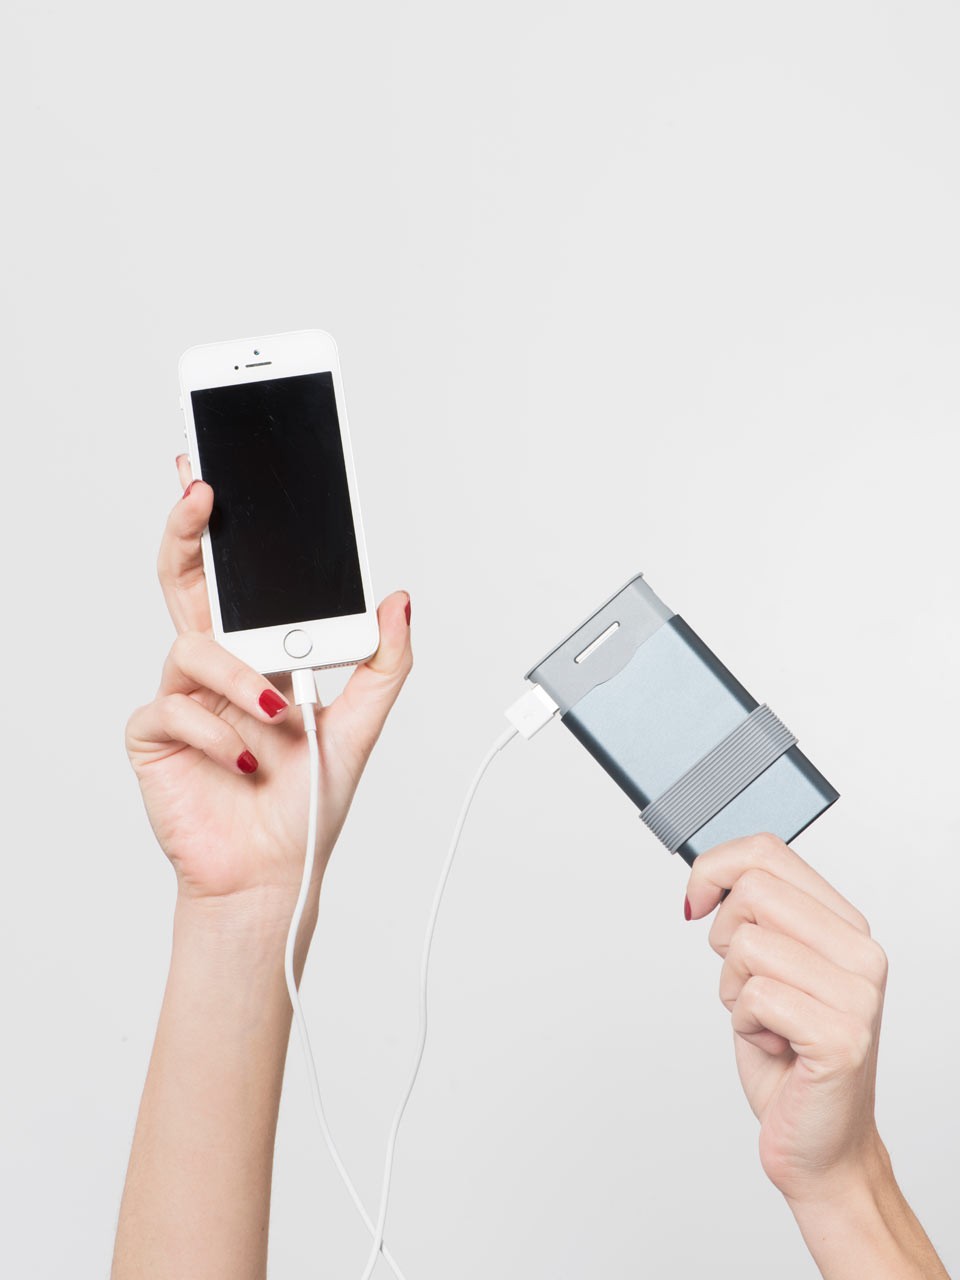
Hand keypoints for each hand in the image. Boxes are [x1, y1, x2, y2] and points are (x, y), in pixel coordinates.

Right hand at [125, 458, 412, 912]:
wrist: (274, 874)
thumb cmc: (308, 801)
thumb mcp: (362, 724)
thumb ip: (383, 662)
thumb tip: (398, 598)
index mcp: (257, 655)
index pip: (234, 579)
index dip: (220, 527)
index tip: (216, 474)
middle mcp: (216, 668)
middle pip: (187, 583)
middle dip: (190, 532)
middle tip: (202, 494)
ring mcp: (182, 700)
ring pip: (192, 650)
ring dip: (241, 683)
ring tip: (278, 721)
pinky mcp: (154, 738)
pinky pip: (172, 709)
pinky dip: (217, 734)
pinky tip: (246, 761)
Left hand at [684, 833, 887, 1205]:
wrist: (821, 1144)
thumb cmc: (788, 1054)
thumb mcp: (768, 967)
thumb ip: (755, 915)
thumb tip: (706, 873)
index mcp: (845, 925)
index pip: (768, 852)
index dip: (715, 868)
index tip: (698, 901)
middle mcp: (861, 952)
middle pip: (753, 890)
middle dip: (723, 936)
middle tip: (744, 981)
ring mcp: (857, 995)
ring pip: (748, 945)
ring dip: (734, 989)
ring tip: (764, 1020)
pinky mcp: (841, 1036)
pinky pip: (755, 996)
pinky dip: (744, 1024)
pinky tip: (773, 1045)